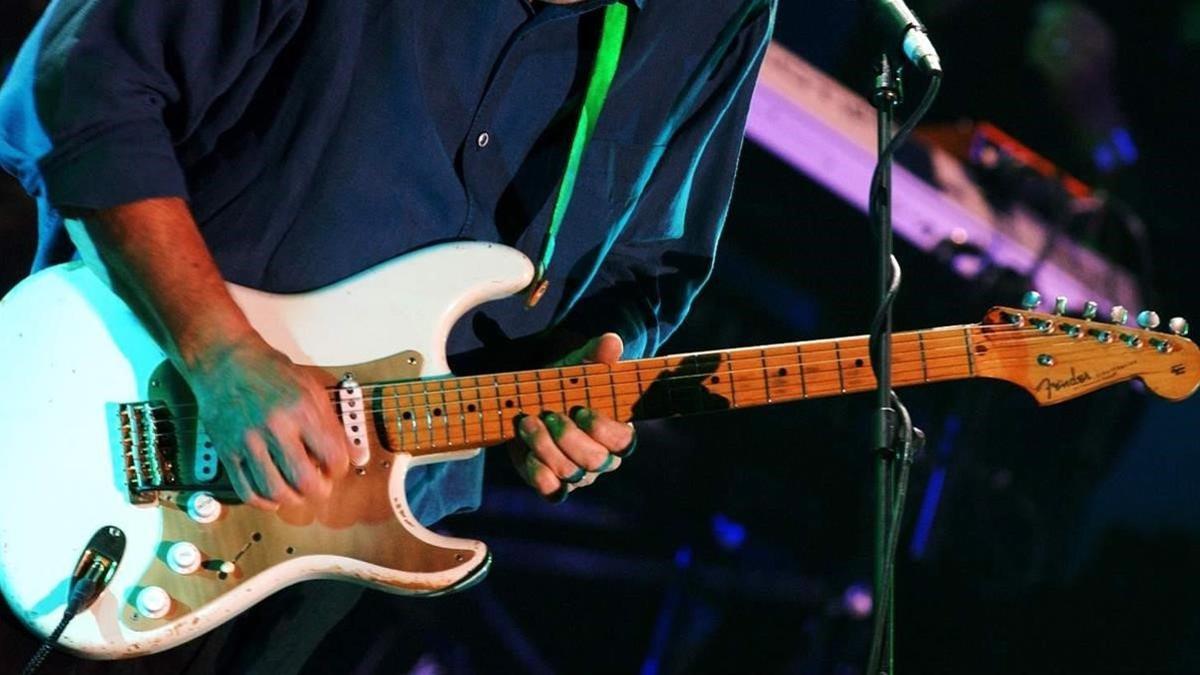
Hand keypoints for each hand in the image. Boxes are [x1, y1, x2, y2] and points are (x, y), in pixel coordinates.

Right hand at [184, 336, 367, 509]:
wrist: (225, 361)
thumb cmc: (269, 372)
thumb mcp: (311, 389)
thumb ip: (333, 424)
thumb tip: (355, 454)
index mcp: (302, 409)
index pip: (333, 457)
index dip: (338, 469)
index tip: (334, 467)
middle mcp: (275, 426)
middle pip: (305, 480)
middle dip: (319, 490)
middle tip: (320, 485)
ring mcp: (248, 441)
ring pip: (275, 491)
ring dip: (293, 499)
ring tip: (297, 491)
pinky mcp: (227, 451)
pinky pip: (246, 490)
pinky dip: (263, 501)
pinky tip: (272, 496)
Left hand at [507, 333, 636, 500]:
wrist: (533, 400)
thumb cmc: (565, 384)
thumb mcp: (578, 366)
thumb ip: (597, 354)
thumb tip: (612, 341)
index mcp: (617, 432)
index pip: (623, 441)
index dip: (602, 429)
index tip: (580, 410)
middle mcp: (602, 459)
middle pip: (595, 461)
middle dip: (568, 437)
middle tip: (548, 414)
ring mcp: (579, 475)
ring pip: (570, 473)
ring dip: (545, 447)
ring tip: (527, 423)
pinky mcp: (554, 484)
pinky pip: (552, 492)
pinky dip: (539, 474)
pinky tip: (527, 453)